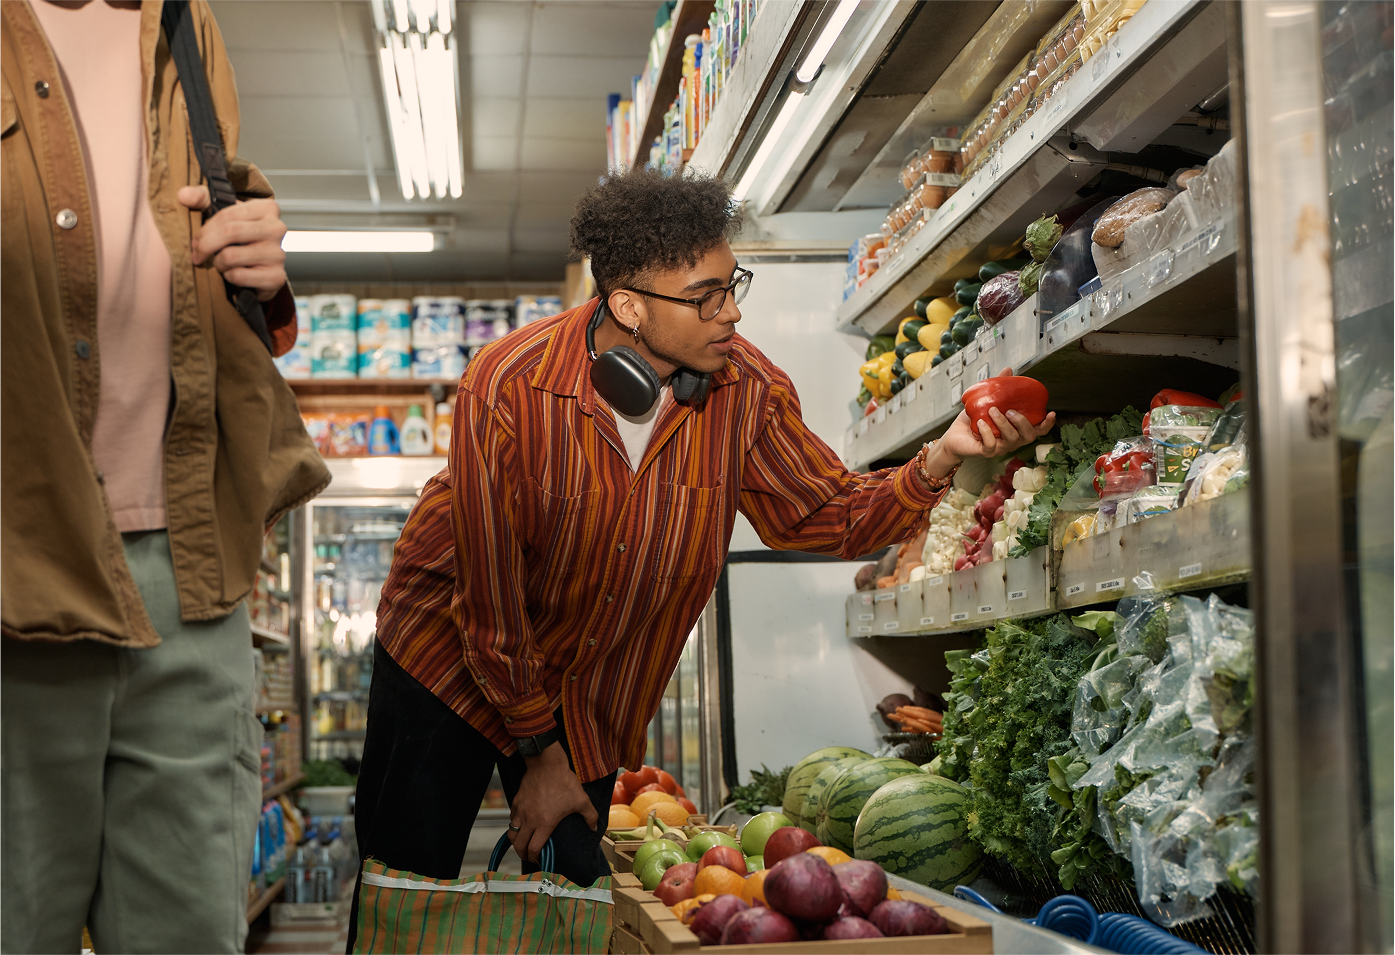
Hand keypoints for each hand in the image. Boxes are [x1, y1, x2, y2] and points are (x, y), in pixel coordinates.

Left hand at [177, 186, 286, 301]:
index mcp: (268, 208)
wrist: (259, 265)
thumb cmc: (239, 236)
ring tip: (221, 263)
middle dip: (206, 246)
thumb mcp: (223, 212)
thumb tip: (183, 195)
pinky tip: (234, 273)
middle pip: (230, 233)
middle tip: (197, 254)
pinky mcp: (276, 277)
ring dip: (218, 263)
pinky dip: (229, 277)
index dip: (205, 230)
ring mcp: (279, 254)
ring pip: (231, 257)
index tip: (196, 239)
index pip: (228, 216)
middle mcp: (277, 228)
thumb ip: (202, 198)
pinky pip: (238, 276)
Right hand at [508, 742, 597, 864]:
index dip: (535, 858)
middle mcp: (530, 819)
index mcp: (545, 823)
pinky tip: (522, 823)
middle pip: (519, 845)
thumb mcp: (582, 800)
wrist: (546, 763)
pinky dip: (515, 825)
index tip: (538, 860)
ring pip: (512, 833)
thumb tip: (595, 829)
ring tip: (523, 843)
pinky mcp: (516, 801)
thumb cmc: (564, 782)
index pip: (534, 848)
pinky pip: (512, 818)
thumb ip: (590, 816)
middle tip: (528, 855)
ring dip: (516, 841)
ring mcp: (521, 810)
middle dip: (523, 854)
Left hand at [928, 368, 1056, 476]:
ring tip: (992, 411)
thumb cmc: (974, 421)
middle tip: (1010, 411)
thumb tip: (1009, 370)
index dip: (1047, 424)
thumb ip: (1000, 388)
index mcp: (1016, 430)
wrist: (955, 435)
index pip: (1037, 430)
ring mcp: (1000, 448)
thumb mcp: (987, 402)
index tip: (1051, 413)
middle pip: (1028, 437)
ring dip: (1003, 423)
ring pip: (1011, 440)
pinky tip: (981, 423)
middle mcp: (1012, 441)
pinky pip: (991, 445)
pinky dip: (987, 433)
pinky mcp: (985, 452)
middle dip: (1022, 422)